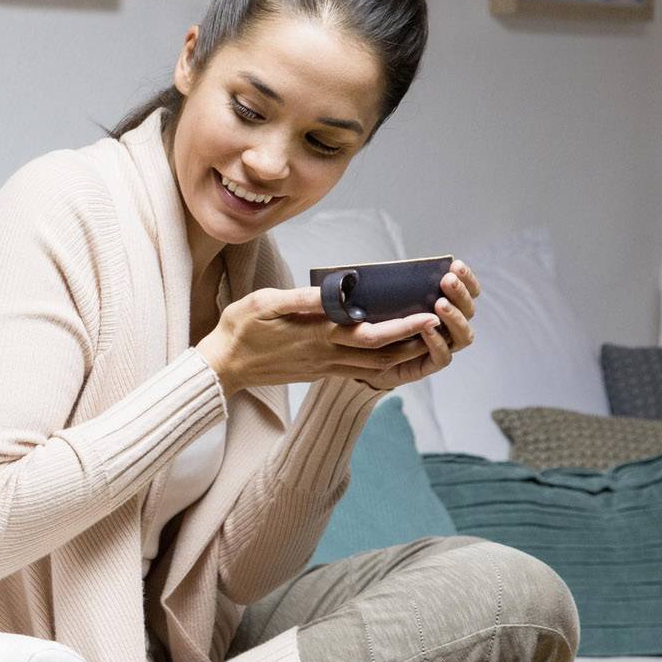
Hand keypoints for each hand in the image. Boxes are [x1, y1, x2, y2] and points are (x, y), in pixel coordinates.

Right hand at [198, 259, 478, 393]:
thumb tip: (339, 289)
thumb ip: (305, 299)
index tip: (429, 313)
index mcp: (318, 337)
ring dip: (402, 353)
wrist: (222, 368)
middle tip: (439, 324)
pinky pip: (358, 369)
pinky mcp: (318, 372)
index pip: (372, 334)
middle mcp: (327, 356)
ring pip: (374, 365)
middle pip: (383, 354)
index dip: (404, 326)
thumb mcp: (266, 304)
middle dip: (414, 341)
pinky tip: (389, 348)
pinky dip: (381, 361)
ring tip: (423, 335)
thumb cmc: (240, 330)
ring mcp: (324, 368)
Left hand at [358, 259, 479, 391]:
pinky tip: (429, 328)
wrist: (357, 353)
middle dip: (460, 294)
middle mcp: (447, 326)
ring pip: (462, 336)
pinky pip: (442, 357)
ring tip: (440, 303)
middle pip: (468, 312)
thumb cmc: (371, 319)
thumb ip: (401, 286)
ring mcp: (440, 346)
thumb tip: (410, 269)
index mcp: (444, 306)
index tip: (456, 266)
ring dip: (455, 317)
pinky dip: (438, 343)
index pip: (468, 293)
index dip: (467, 280)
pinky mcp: (426, 366)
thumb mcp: (385, 297)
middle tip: (447, 280)